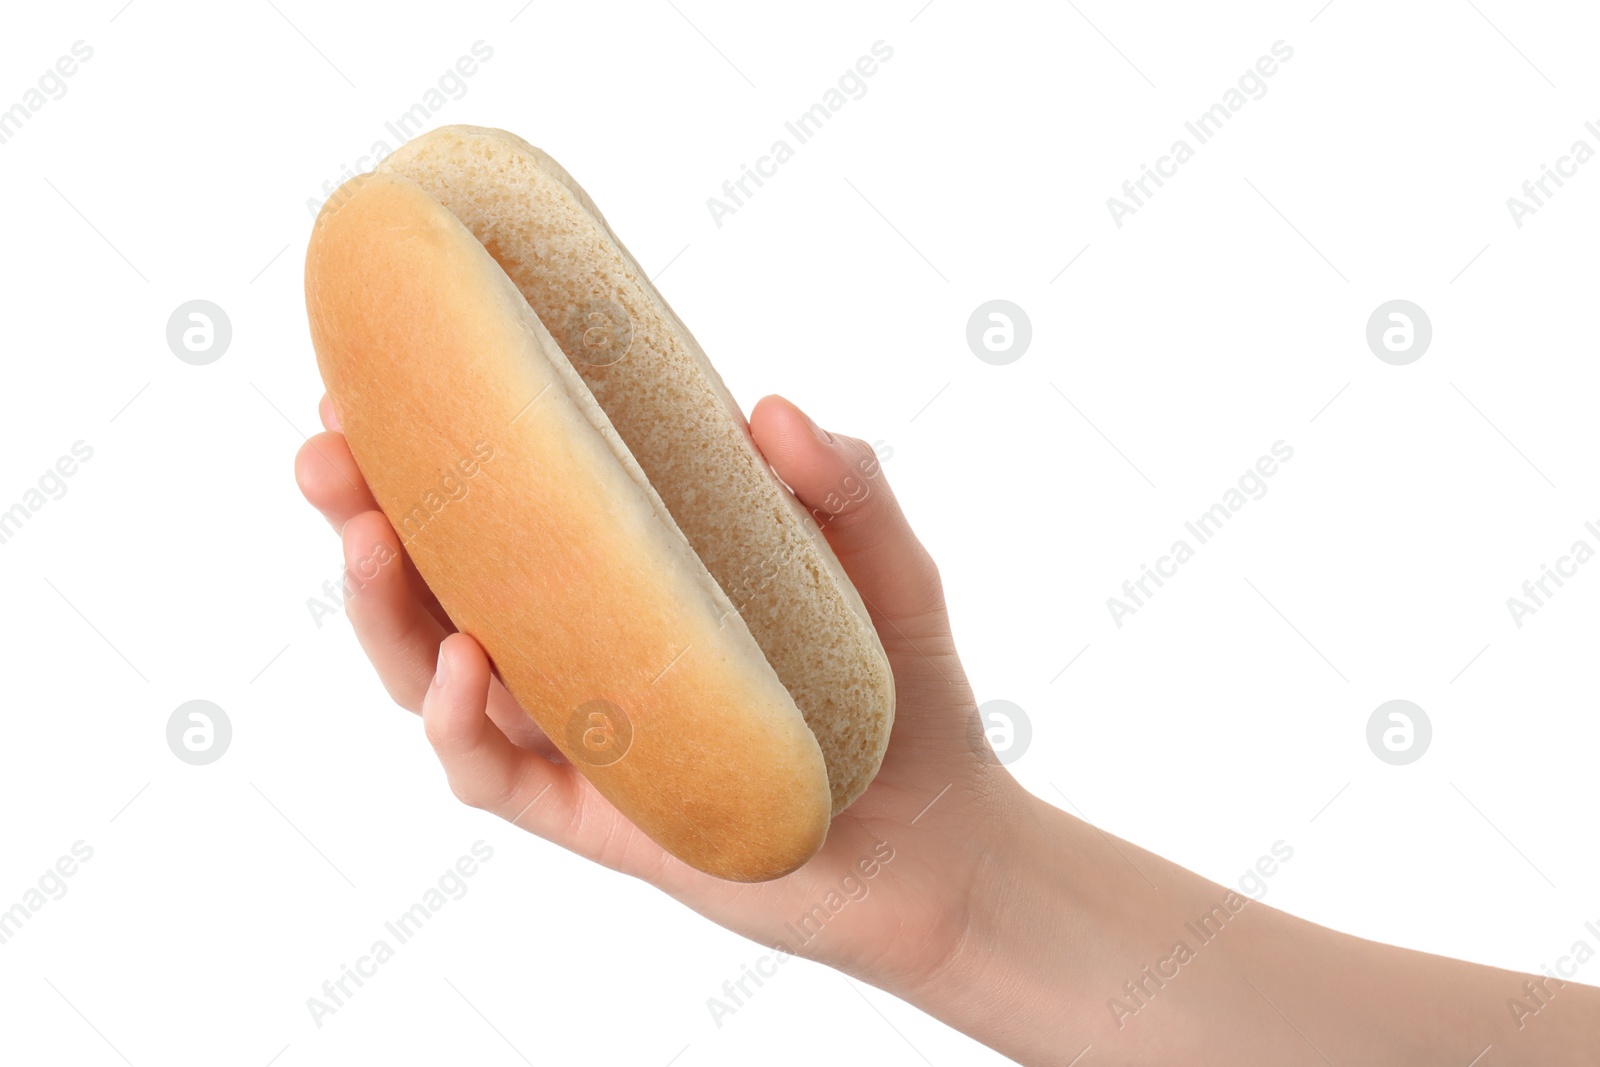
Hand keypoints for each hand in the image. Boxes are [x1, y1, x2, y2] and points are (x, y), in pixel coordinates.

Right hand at [295, 393, 1027, 996]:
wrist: (937, 835)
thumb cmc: (899, 688)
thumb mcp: (886, 565)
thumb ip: (845, 482)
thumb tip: (767, 408)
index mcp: (625, 569)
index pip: (507, 499)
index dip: (426, 442)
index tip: (365, 380)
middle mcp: (579, 642)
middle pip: (437, 576)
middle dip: (364, 511)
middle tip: (327, 454)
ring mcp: (575, 728)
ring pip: (429, 671)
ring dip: (384, 607)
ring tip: (370, 537)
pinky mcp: (588, 811)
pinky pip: (489, 771)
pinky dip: (456, 721)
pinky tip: (460, 665)